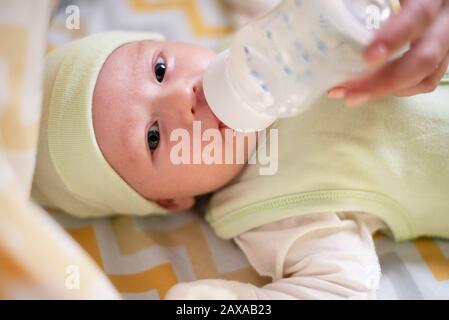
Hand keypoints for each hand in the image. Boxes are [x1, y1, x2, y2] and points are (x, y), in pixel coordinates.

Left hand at [328, 0, 448, 106]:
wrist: (421, 0)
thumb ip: (366, 3)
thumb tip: (329, 9)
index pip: (418, 17)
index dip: (394, 38)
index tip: (367, 57)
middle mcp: (445, 21)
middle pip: (425, 57)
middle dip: (385, 80)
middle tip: (351, 93)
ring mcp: (446, 42)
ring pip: (427, 74)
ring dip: (387, 90)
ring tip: (351, 95)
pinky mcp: (442, 56)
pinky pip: (427, 80)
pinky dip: (400, 89)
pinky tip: (372, 89)